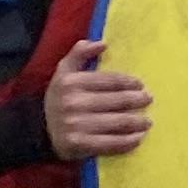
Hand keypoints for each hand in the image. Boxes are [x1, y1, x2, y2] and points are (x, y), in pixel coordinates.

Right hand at [43, 38, 149, 160]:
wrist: (39, 128)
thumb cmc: (60, 97)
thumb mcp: (64, 71)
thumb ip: (79, 53)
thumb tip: (102, 43)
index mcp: (71, 82)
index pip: (109, 80)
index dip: (128, 82)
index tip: (140, 84)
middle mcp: (74, 103)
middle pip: (117, 101)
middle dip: (137, 100)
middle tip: (148, 99)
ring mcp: (77, 125)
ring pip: (117, 122)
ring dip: (137, 122)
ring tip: (147, 122)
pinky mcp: (79, 144)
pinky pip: (111, 143)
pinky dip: (128, 141)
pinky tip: (138, 138)